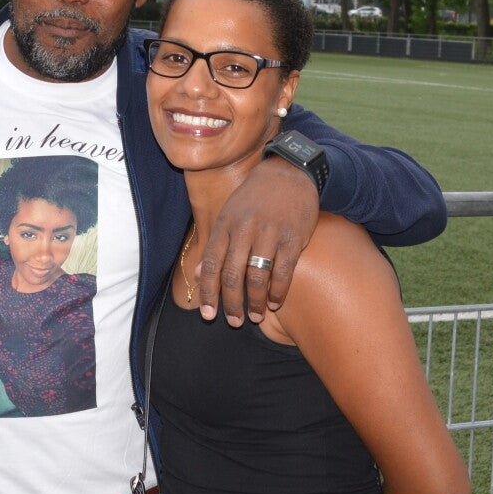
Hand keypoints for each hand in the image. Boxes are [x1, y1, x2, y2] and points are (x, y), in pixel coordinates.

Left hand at [196, 155, 318, 325]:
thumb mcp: (229, 215)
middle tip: (235, 321)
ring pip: (257, 277)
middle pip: (232, 275)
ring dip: (255, 302)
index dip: (208, 292)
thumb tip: (199, 275)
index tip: (208, 314)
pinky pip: (283, 272)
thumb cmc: (255, 197)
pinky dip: (278, 292)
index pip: (211, 264)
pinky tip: (274, 302)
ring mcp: (269, 233)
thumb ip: (216, 245)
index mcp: (225, 224)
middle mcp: (244, 229)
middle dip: (231, 304)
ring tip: (255, 316)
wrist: (290, 172)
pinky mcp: (292, 238)